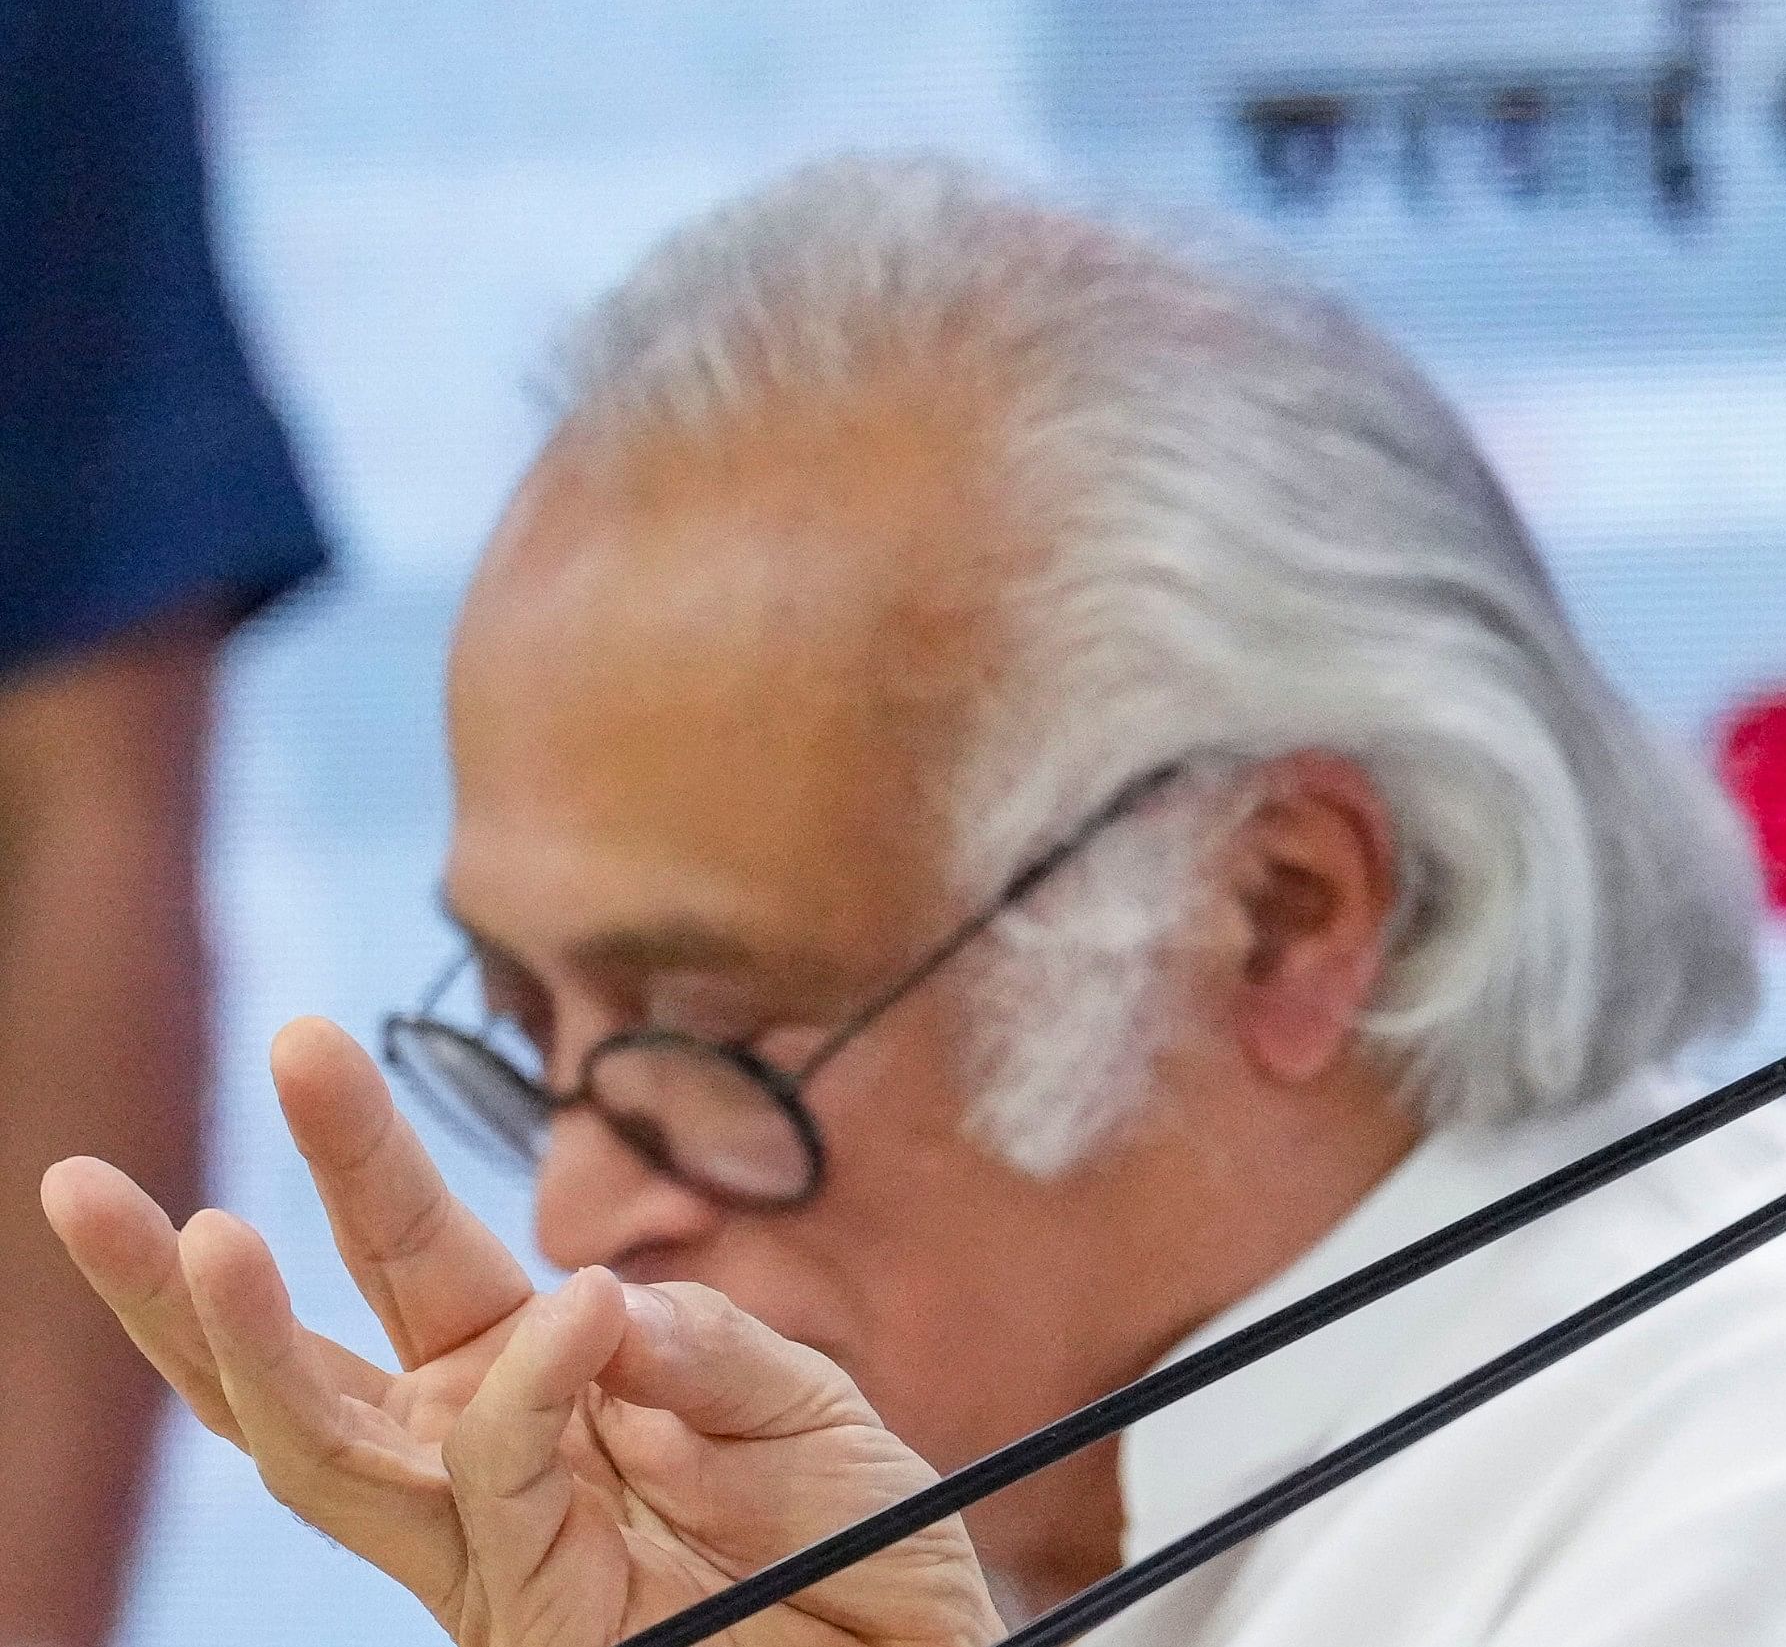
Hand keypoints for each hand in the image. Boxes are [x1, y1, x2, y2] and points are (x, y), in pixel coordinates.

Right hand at [38, 1018, 1000, 1646]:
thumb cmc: (854, 1541)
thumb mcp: (800, 1402)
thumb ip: (705, 1343)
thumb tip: (585, 1290)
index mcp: (525, 1387)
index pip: (408, 1258)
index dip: (352, 1156)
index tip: (298, 1043)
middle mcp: (474, 1470)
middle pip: (289, 1376)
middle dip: (181, 1284)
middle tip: (84, 1180)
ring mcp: (490, 1554)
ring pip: (324, 1451)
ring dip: (252, 1345)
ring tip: (210, 1238)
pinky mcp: (534, 1619)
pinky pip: (502, 1482)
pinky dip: (533, 1387)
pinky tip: (574, 1310)